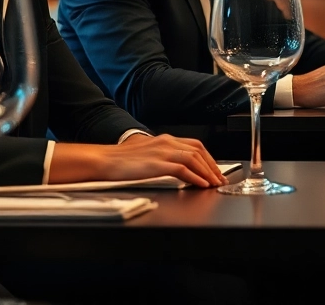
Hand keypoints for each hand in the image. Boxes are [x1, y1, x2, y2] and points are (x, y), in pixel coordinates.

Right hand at [49, 134, 224, 187]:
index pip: (195, 146)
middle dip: (213, 167)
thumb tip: (178, 169)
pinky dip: (195, 177)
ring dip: (207, 173)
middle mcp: (167, 142)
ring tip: (214, 184)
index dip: (209, 158)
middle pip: (199, 151)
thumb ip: (163, 157)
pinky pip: (183, 169)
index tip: (215, 170)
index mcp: (166, 139)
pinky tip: (200, 185)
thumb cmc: (121, 160)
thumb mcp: (147, 154)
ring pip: (194, 159)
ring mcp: (162, 152)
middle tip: (220, 179)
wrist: (104, 160)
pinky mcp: (157, 164)